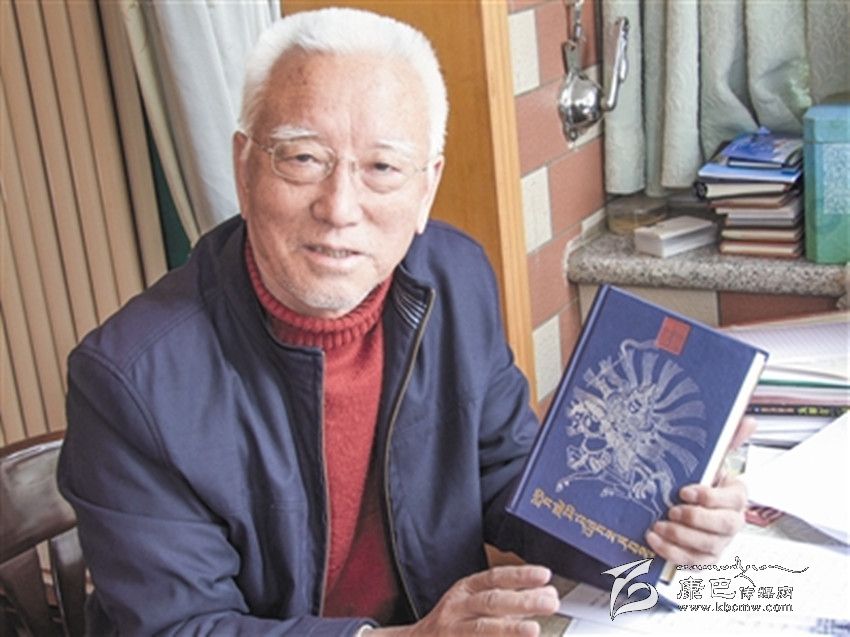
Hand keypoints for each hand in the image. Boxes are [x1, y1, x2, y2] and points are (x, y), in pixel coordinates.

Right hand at [372, 565, 559, 636]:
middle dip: (522, 602)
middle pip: (491, 602)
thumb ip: (506, 600)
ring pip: (482, 629)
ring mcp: (454, 631)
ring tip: (533, 630)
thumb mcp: (473, 602)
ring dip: (509, 629)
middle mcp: (458, 608)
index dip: (519, 576)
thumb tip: (544, 595)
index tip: (544, 575)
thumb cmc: (452, 622)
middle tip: (550, 602)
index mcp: (465, 590)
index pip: (494, 578)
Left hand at [644, 416, 755, 564]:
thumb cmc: (700, 481)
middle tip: (672, 511)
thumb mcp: (711, 460)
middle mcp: (732, 522)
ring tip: (658, 525)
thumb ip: (728, 440)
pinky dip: (672, 552)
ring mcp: (720, 543)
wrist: (687, 504)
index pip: (733, 500)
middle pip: (725, 527)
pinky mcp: (705, 558)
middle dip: (696, 520)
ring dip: (680, 537)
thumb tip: (748, 419)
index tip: (684, 491)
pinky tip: (654, 539)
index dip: (709, 497)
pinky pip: (693, 562)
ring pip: (708, 546)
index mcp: (736, 496)